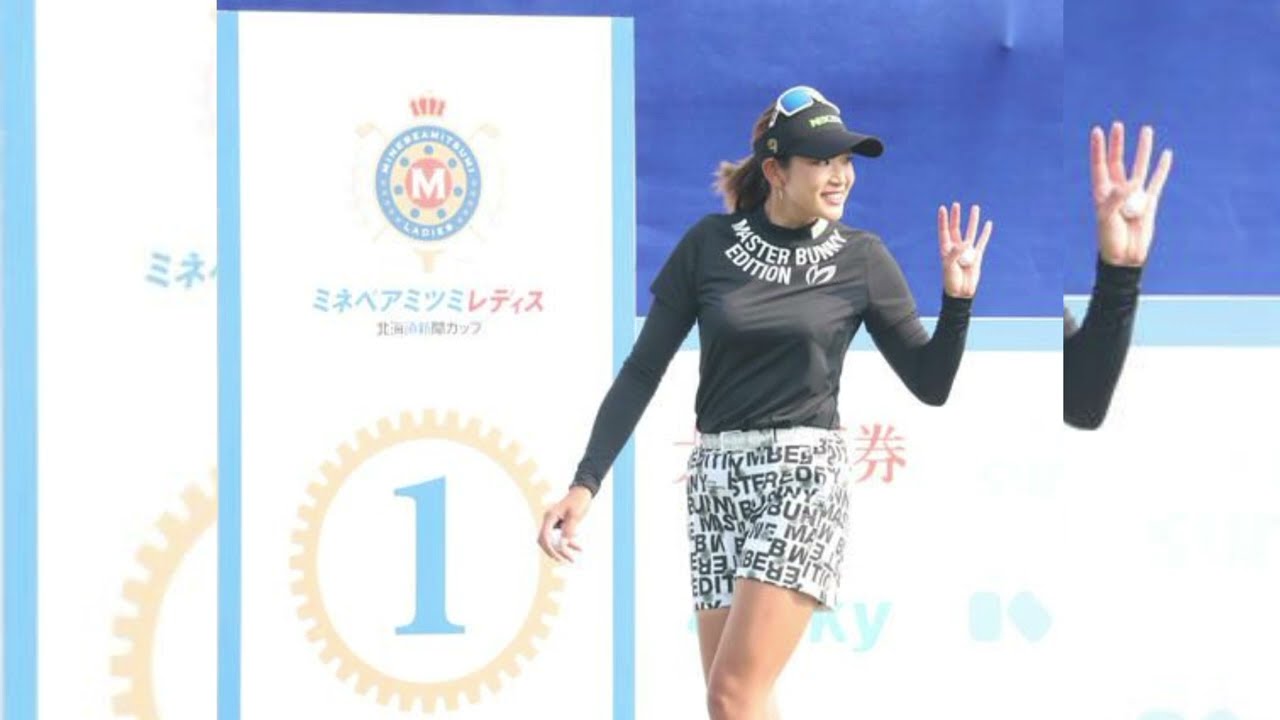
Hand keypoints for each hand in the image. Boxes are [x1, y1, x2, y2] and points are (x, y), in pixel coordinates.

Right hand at [537, 486, 591, 562]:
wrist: (583, 492)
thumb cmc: (579, 500)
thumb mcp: (575, 515)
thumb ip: (569, 530)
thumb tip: (563, 545)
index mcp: (550, 516)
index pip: (544, 537)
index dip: (550, 549)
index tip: (559, 557)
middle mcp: (549, 520)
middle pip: (547, 541)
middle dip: (555, 552)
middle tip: (566, 560)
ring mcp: (553, 523)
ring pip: (554, 540)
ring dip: (563, 549)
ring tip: (573, 558)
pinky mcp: (560, 525)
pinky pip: (561, 537)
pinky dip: (568, 543)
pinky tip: (578, 547)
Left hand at [938, 202, 992, 298]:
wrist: (961, 292)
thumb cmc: (950, 280)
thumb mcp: (949, 266)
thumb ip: (955, 253)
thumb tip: (965, 243)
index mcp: (946, 249)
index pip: (944, 231)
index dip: (943, 220)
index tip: (942, 208)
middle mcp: (956, 248)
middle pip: (956, 228)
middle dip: (956, 216)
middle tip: (957, 204)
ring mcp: (967, 251)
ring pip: (970, 232)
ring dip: (972, 220)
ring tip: (975, 208)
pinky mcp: (977, 256)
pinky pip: (982, 242)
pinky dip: (985, 233)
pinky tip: (988, 224)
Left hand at [1090, 122, 1173, 266]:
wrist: (1125, 257)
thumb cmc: (1109, 239)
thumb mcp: (1106, 218)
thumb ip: (1116, 198)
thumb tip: (1132, 182)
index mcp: (1102, 193)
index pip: (1099, 166)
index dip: (1098, 149)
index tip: (1097, 131)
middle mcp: (1118, 190)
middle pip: (1118, 161)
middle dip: (1118, 143)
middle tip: (1118, 124)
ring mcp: (1135, 195)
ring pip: (1140, 166)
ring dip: (1143, 149)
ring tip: (1146, 130)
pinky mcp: (1150, 202)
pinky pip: (1157, 181)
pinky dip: (1162, 168)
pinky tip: (1166, 154)